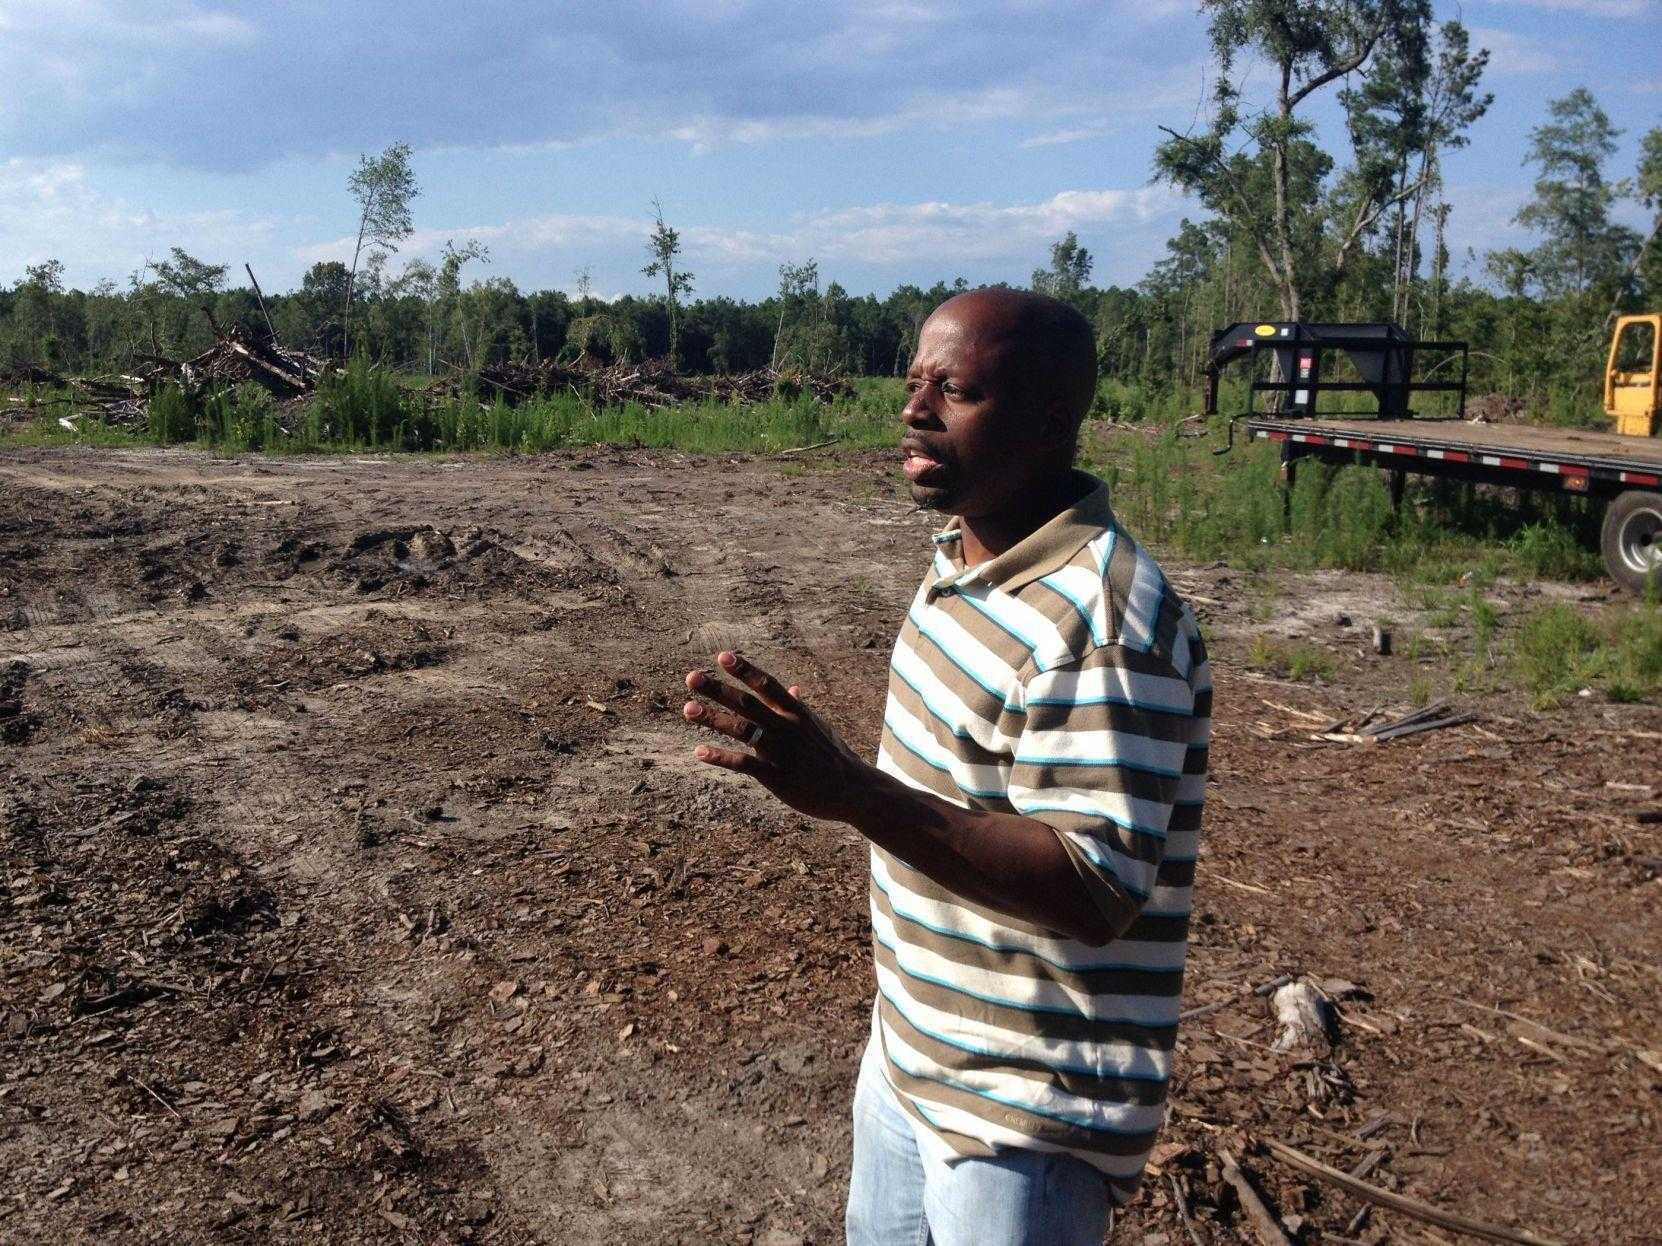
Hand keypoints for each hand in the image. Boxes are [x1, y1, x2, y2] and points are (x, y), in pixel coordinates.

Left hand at [683, 651, 878, 823]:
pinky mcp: (778, 777)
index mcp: (796, 712)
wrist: (853, 790)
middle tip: (691, 678)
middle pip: (748, 704)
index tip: (723, 656)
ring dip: (713, 719)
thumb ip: (800, 707)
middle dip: (718, 690)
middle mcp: (787, 727)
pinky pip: (745, 764)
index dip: (745, 669)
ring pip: (743, 730)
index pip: (768, 685)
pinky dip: (721, 757)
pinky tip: (700, 751)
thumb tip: (793, 688)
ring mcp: (782, 752)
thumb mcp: (819, 727)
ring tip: (688, 709)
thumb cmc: (833, 757)